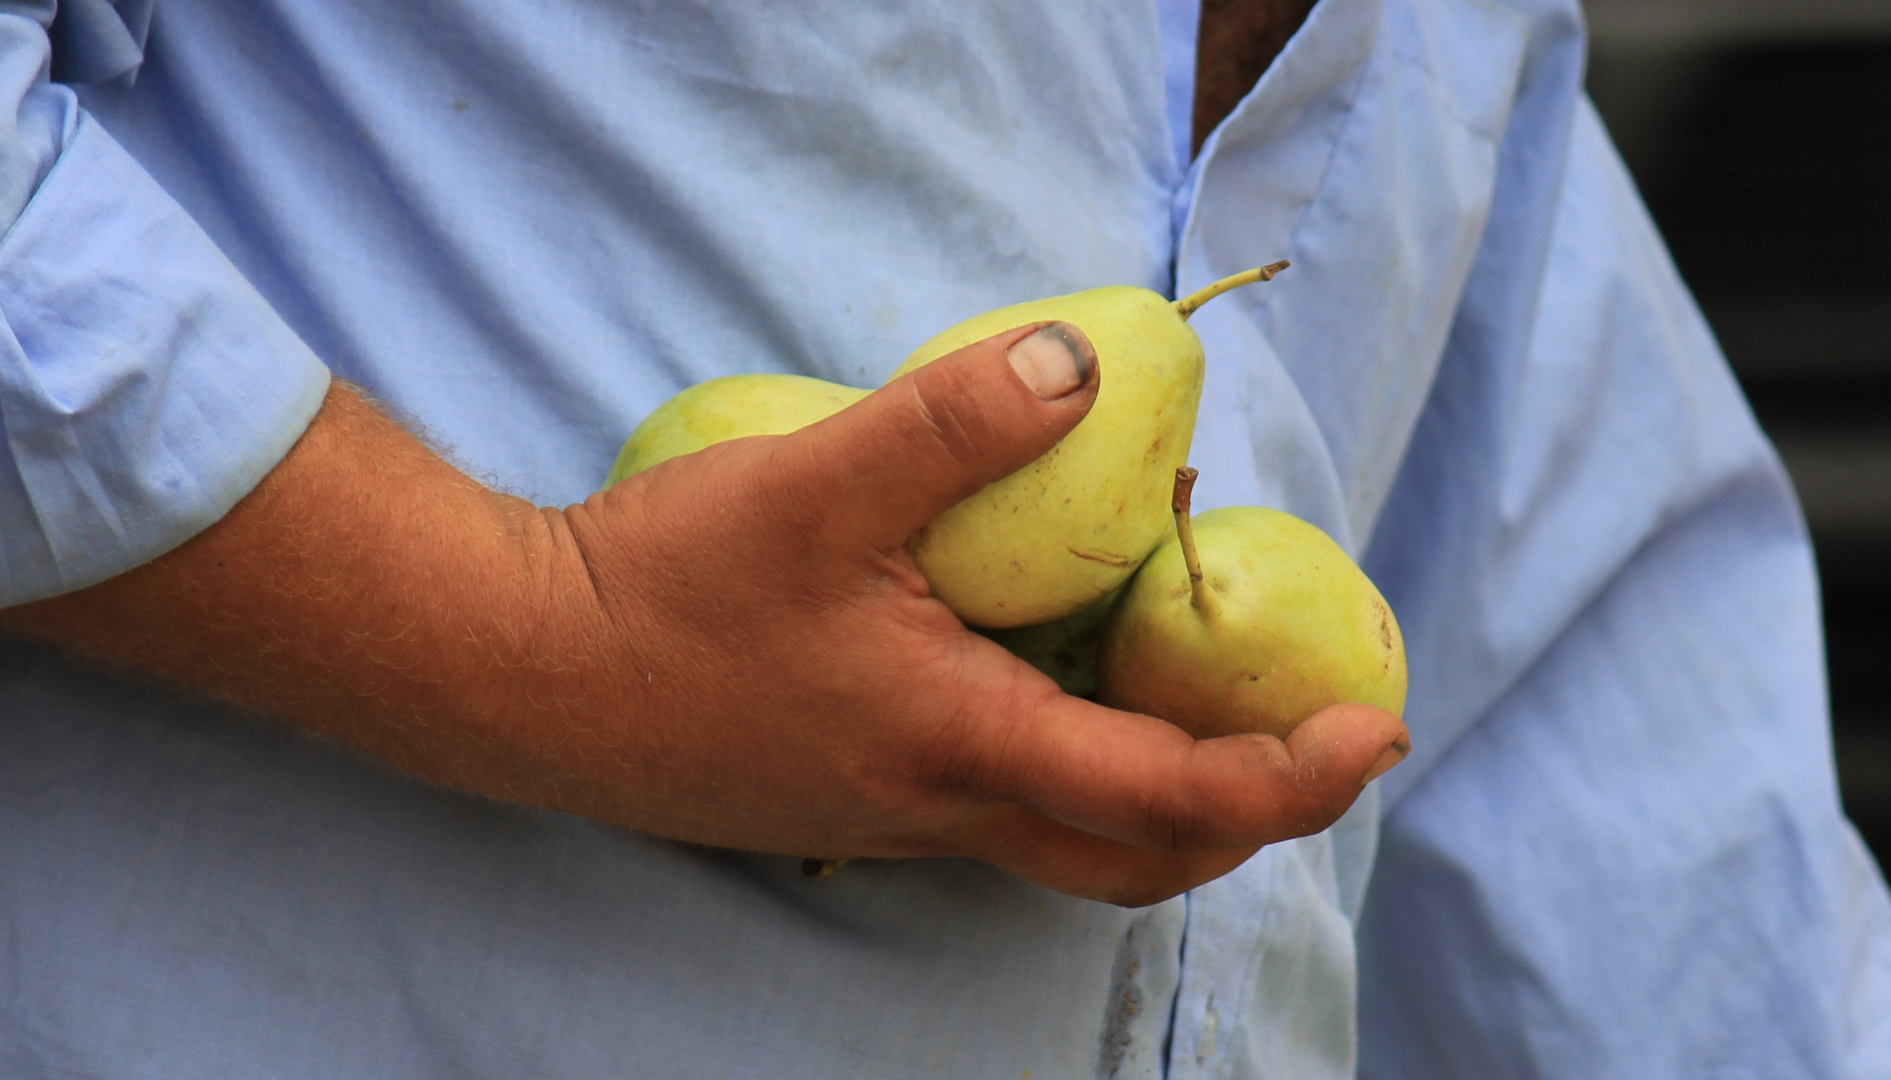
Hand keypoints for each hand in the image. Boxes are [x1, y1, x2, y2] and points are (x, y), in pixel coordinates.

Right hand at [0, 323, 1407, 906]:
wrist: (521, 675)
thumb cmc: (665, 589)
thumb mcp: (820, 484)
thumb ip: (958, 421)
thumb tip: (1082, 361)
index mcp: (958, 745)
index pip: (1165, 795)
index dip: (1286, 775)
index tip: (1373, 730)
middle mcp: (943, 809)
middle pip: (1142, 859)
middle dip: (1250, 813)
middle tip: (1311, 733)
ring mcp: (898, 820)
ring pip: (1074, 848)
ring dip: (1168, 804)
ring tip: (1212, 715)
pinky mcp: (857, 803)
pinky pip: (1007, 815)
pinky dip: (1082, 779)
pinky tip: (1061, 692)